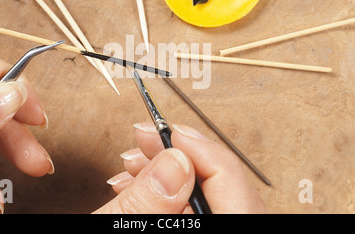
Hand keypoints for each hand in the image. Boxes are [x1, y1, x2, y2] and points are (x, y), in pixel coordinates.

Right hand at [95, 122, 265, 213]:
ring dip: (166, 170)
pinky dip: (166, 190)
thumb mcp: (124, 227)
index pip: (229, 179)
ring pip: (203, 191)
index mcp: (227, 230)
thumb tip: (174, 158)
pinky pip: (193, 205)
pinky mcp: (202, 221)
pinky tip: (137, 182)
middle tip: (145, 139)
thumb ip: (151, 202)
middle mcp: (230, 228)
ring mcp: (217, 222)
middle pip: (219, 182)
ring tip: (132, 162)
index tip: (166, 131)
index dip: (198, 147)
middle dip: (177, 154)